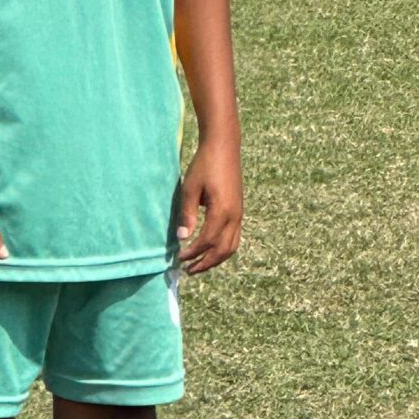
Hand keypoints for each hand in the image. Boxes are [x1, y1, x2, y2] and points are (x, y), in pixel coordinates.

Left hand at [176, 140, 242, 275]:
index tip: (179, 258)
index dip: (193, 253)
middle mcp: (234, 216)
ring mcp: (239, 214)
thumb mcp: (190, 188)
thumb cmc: (204, 165)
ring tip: (199, 265)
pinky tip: (210, 249)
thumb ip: (187, 214)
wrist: (224, 147)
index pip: (207, 242)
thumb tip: (183, 237)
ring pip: (231, 246)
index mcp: (222, 211)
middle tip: (189, 271)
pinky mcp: (239, 210)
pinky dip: (223, 249)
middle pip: (222, 250)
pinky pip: (234, 237)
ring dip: (215, 259)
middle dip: (205, 263)